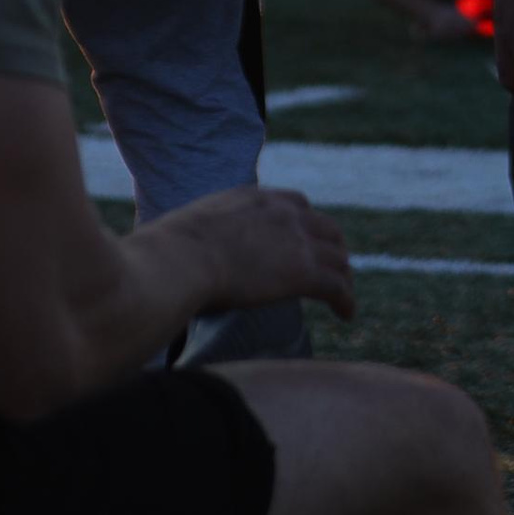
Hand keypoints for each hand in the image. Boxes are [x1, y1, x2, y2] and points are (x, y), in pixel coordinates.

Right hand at [178, 183, 355, 321]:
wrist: (179, 260)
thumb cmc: (167, 252)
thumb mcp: (189, 230)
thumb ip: (201, 237)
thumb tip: (179, 255)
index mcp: (254, 198)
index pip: (296, 204)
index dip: (306, 225)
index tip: (306, 242)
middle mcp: (282, 212)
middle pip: (326, 228)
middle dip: (332, 248)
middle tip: (333, 269)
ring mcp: (297, 240)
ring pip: (338, 257)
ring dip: (343, 276)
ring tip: (343, 295)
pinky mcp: (304, 271)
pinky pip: (337, 286)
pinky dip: (346, 300)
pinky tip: (346, 315)